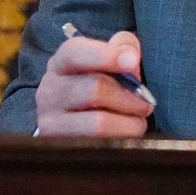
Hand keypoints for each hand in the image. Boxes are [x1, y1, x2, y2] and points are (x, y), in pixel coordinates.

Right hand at [33, 30, 152, 137]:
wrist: (74, 125)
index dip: (106, 55)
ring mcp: (50, 121)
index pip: (75, 52)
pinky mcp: (58, 147)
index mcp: (61, 63)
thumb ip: (122, 47)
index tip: (133, 61)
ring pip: (99, 122)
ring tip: (138, 122)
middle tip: (146, 103)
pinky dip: (121, 139)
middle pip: (94, 88)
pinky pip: (98, 145)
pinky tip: (125, 135)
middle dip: (130, 97)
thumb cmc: (96, 88)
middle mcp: (49, 90)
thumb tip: (130, 55)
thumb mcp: (106, 62)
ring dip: (129, 122)